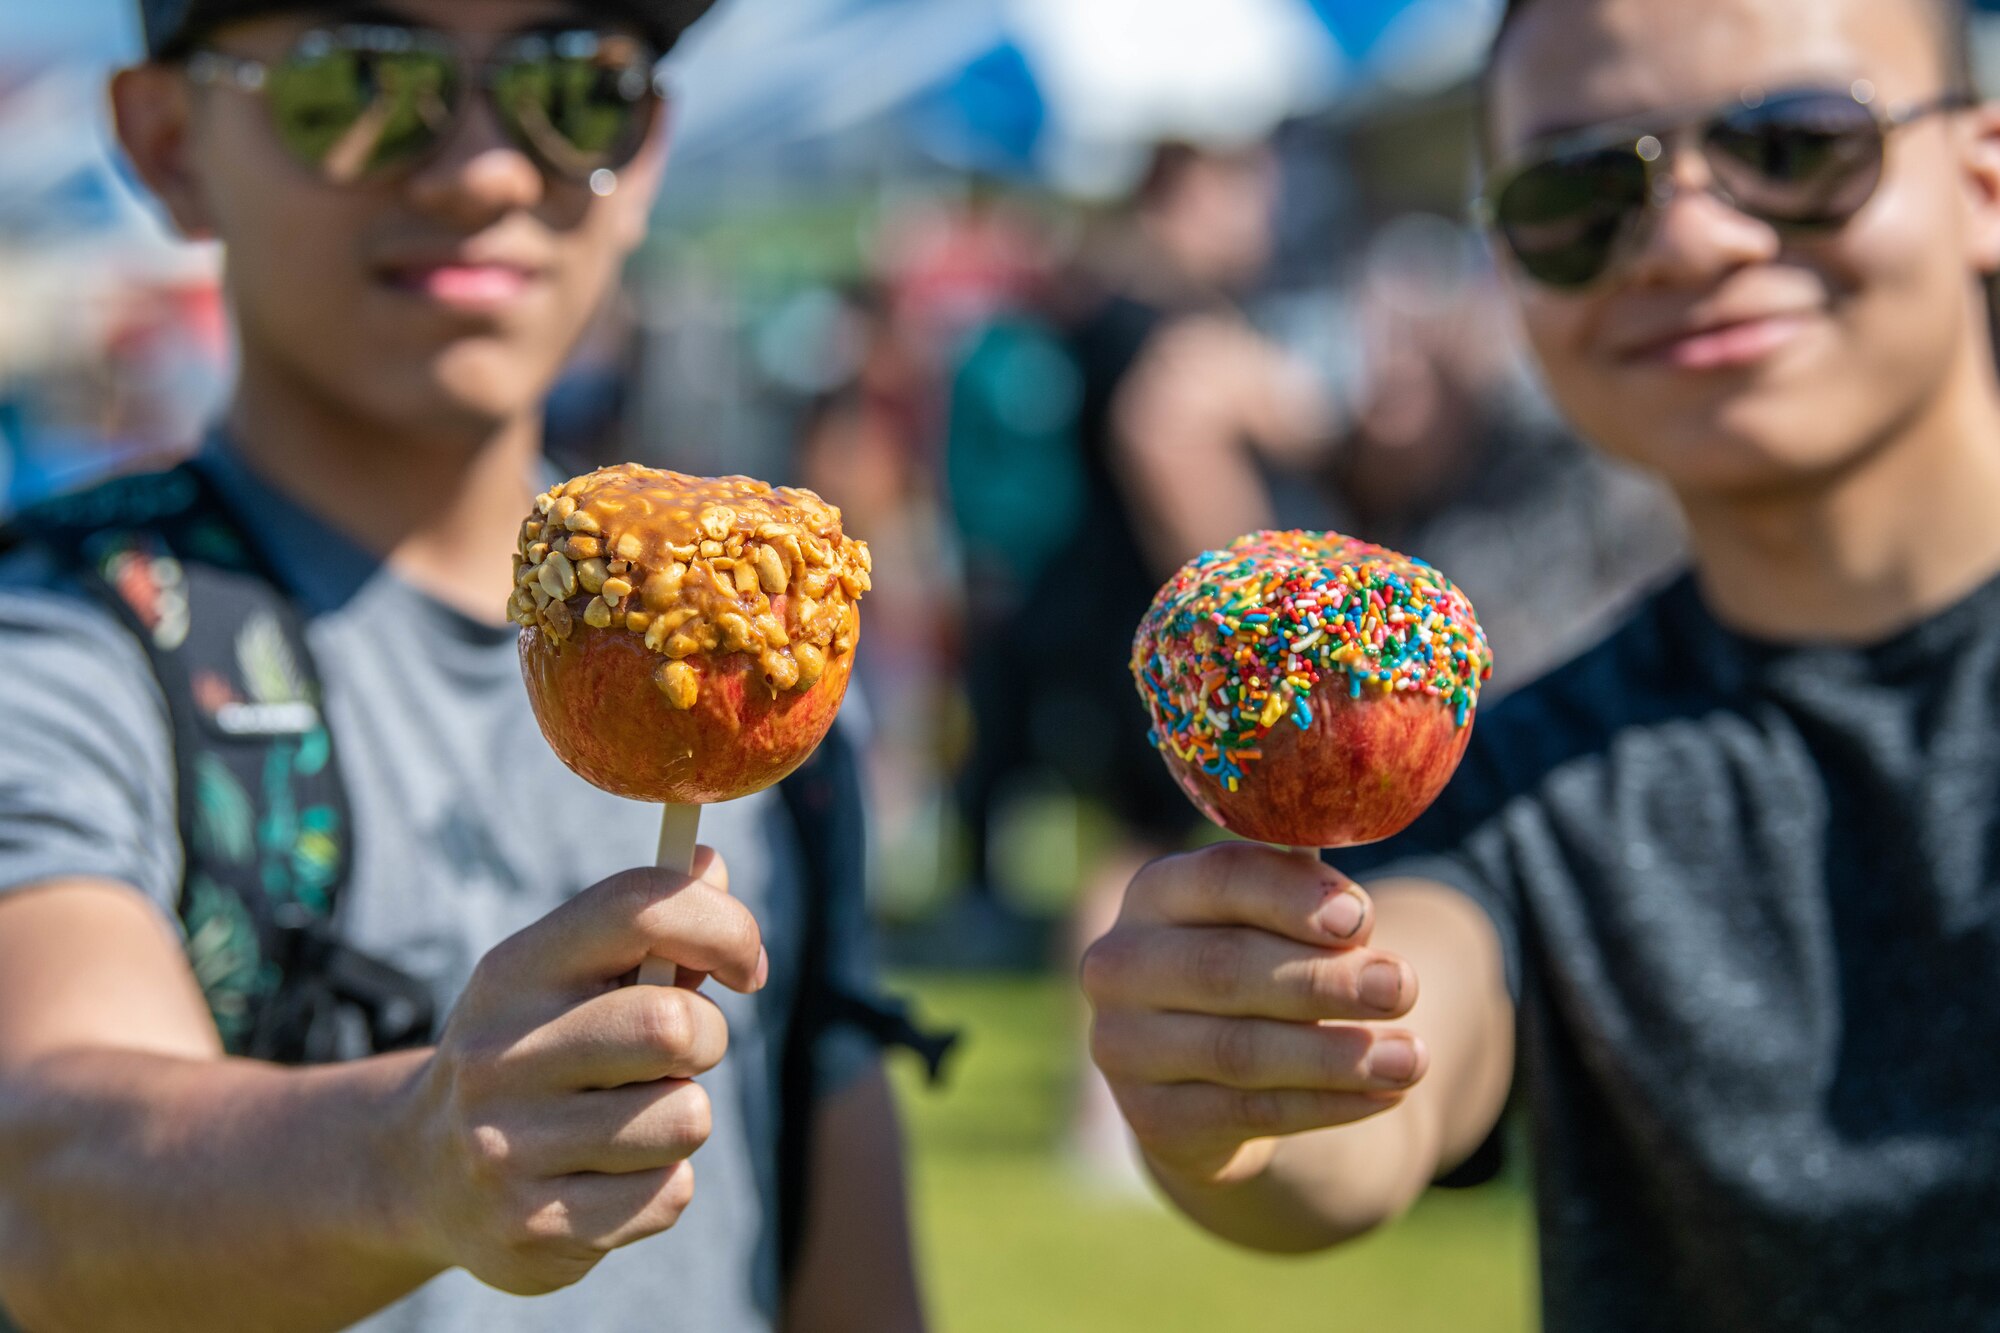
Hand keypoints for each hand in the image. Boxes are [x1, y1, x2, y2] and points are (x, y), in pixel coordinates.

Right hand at [398, 847, 764, 1294]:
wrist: (423, 1173)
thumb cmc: (538, 1051)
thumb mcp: (570, 976)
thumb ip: (649, 925)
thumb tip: (712, 865)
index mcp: (515, 969)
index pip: (640, 908)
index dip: (724, 927)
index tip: (746, 966)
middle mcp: (498, 1053)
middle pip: (674, 1027)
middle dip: (707, 1039)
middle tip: (680, 1055)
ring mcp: (507, 1147)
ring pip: (685, 1118)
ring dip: (682, 1117)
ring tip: (628, 1118)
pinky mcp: (532, 1229)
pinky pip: (668, 1194)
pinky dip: (660, 1185)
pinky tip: (605, 1177)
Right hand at [1081, 843, 1426, 1189]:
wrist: (1203, 1073)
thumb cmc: (1255, 968)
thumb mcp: (1272, 923)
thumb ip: (1305, 907)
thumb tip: (1355, 919)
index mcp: (1154, 892)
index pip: (1219, 879)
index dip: (1292, 897)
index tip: (1362, 918)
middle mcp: (1120, 965)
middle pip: (1224, 969)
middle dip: (1324, 981)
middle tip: (1403, 987)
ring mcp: (1125, 1047)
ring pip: (1238, 1051)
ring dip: (1336, 1055)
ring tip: (1412, 1058)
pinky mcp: (1152, 1119)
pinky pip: (1249, 1114)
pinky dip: (1326, 1105)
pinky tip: (1384, 1094)